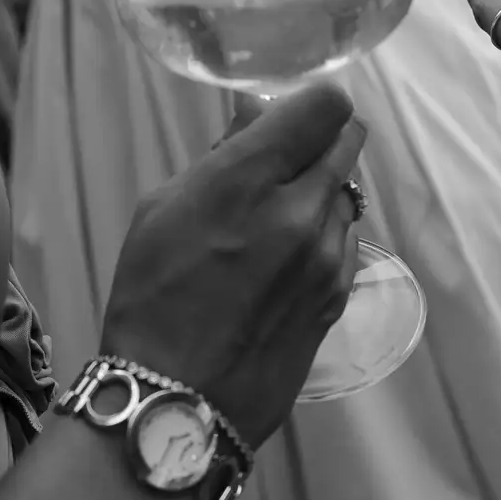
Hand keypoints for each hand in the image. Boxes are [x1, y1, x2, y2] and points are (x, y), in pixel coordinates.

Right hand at [99, 84, 366, 447]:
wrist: (176, 398)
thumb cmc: (152, 296)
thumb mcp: (162, 209)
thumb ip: (222, 156)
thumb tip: (258, 117)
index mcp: (250, 179)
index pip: (326, 105)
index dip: (312, 101)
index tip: (291, 114)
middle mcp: (302, 210)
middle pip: (348, 140)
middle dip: (321, 138)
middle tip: (287, 157)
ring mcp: (329, 256)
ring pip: (348, 192)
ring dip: (323, 190)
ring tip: (279, 218)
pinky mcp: (340, 293)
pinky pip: (347, 239)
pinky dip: (326, 234)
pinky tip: (290, 257)